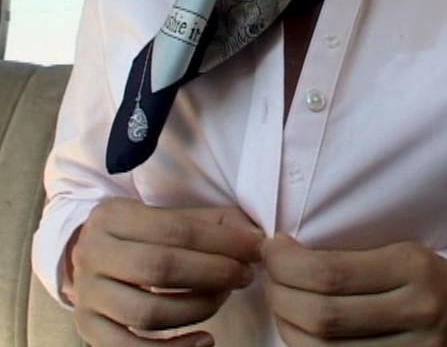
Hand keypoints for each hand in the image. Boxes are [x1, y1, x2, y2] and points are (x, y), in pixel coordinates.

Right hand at [68, 198, 263, 346]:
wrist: (97, 256)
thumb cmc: (146, 235)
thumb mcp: (170, 217)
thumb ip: (212, 223)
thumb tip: (255, 239)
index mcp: (113, 216)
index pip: (176, 228)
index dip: (222, 241)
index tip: (255, 248)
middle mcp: (92, 252)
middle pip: (161, 269)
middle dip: (214, 273)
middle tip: (245, 274)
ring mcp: (87, 294)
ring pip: (148, 312)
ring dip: (199, 308)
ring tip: (224, 297)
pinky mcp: (88, 327)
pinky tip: (205, 340)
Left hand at [262, 234, 446, 346]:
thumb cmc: (422, 273)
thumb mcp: (398, 250)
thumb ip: (347, 256)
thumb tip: (284, 254)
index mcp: (412, 267)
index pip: (330, 273)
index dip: (287, 264)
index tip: (272, 249)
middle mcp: (417, 312)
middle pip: (323, 316)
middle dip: (280, 295)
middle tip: (270, 277)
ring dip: (287, 326)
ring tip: (279, 303)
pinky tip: (298, 330)